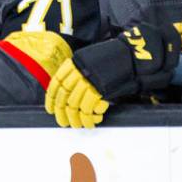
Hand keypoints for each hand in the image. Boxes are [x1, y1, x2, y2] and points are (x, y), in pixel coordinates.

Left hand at [45, 23, 179, 128]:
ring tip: (78, 125)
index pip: (57, 81)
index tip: (50, 108)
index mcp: (75, 62)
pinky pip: (89, 106)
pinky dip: (89, 117)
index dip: (52, 97)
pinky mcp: (100, 87)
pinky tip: (91, 121)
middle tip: (62, 122)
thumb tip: (66, 96)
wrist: (132, 57)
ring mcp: (89, 78)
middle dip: (62, 111)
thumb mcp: (90, 64)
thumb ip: (78, 76)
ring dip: (76, 118)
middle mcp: (79, 69)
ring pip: (75, 102)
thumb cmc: (112, 63)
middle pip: (64, 94)